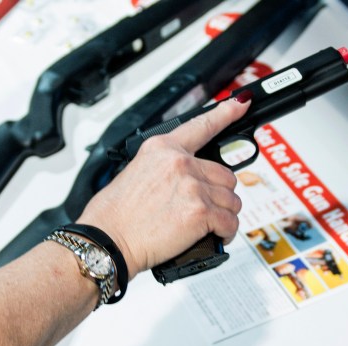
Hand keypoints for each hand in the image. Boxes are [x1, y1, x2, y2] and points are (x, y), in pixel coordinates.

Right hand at [77, 97, 250, 275]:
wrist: (107, 240)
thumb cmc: (113, 215)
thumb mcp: (134, 174)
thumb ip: (164, 170)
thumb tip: (184, 182)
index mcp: (162, 148)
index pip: (202, 125)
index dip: (226, 113)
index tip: (240, 104)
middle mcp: (180, 163)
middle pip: (225, 175)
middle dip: (219, 195)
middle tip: (203, 210)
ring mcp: (192, 186)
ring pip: (231, 200)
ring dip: (224, 215)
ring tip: (207, 226)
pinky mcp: (200, 212)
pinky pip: (230, 222)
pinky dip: (226, 233)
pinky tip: (216, 236)